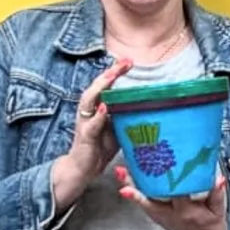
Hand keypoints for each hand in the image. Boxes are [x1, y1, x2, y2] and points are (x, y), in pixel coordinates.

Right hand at [60, 58, 132, 189]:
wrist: (82, 169)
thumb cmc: (100, 147)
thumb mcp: (117, 128)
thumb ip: (125, 114)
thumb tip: (147, 104)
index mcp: (97, 107)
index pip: (106, 85)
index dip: (116, 72)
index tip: (129, 60)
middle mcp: (89, 111)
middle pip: (97, 86)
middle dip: (110, 73)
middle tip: (124, 62)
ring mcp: (85, 122)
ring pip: (89, 99)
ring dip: (100, 87)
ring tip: (112, 76)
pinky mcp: (85, 137)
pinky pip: (91, 124)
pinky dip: (98, 116)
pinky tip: (105, 108)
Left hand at [116, 164, 228, 229]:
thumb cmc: (212, 224)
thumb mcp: (219, 209)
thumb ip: (217, 193)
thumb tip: (217, 178)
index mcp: (187, 213)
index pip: (176, 196)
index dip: (168, 183)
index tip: (161, 170)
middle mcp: (171, 216)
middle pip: (150, 200)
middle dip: (136, 186)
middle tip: (124, 171)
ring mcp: (162, 218)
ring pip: (143, 202)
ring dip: (131, 186)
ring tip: (120, 172)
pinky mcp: (158, 217)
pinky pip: (144, 204)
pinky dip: (134, 192)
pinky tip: (126, 180)